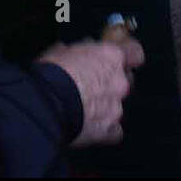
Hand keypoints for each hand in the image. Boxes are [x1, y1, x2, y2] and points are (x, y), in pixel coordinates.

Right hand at [37, 32, 143, 146]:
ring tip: (84, 107)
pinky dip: (104, 128)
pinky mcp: (108, 129)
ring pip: (118, 104)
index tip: (123, 57)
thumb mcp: (61, 50)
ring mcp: (116, 107)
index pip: (135, 52)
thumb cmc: (51, 75)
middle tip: (93, 83)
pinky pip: (113, 130)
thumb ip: (77, 51)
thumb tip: (72, 52)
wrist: (45, 105)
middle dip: (112, 82)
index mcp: (111, 57)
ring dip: (106, 105)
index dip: (129, 55)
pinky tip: (90, 126)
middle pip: (127, 80)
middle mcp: (120, 81)